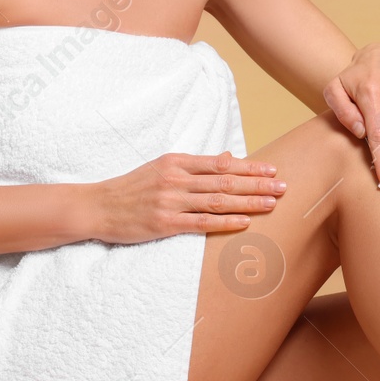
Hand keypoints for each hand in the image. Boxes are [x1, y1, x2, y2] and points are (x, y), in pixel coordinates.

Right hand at [89, 151, 285, 243]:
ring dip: (248, 202)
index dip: (249, 166)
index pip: (221, 163)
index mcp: (176, 162)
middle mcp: (176, 179)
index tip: (272, 169)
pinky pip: (201, 222)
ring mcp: (170, 201)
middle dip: (257, 184)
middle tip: (283, 186)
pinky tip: (244, 221)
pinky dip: (225, 220)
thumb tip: (227, 158)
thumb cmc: (131, 187)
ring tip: (272, 203)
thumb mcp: (161, 167)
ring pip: (218, 200)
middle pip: (225, 180)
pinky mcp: (165, 223)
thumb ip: (194, 165)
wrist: (97, 206)